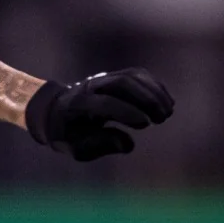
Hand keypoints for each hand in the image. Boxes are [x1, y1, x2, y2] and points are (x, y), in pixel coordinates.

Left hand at [25, 70, 174, 160]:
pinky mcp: (115, 75)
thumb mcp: (77, 147)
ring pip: (132, 76)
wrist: (55, 111)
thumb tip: (128, 145)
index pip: (104, 103)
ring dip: (154, 92)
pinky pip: (138, 75)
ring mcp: (103, 78)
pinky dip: (155, 87)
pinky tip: (166, 102)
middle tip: (162, 118)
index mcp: (77, 105)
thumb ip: (101, 145)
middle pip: (121, 83)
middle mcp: (90, 86)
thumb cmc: (68, 133)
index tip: (146, 124)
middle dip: (146, 99)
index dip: (126, 112)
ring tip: (167, 112)